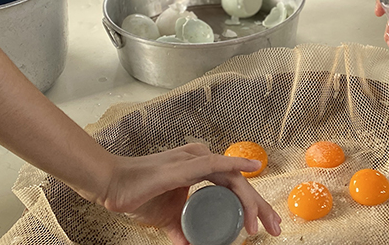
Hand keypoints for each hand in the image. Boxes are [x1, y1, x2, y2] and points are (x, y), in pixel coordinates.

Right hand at [89, 144, 282, 243]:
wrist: (112, 186)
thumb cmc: (139, 196)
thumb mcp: (169, 219)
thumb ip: (183, 230)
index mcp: (200, 168)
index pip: (235, 187)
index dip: (254, 206)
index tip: (268, 226)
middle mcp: (201, 158)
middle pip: (240, 183)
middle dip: (261, 207)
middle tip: (276, 228)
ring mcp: (194, 159)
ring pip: (233, 178)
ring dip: (250, 201)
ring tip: (259, 224)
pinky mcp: (184, 164)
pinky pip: (214, 164)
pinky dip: (235, 165)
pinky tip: (251, 168)